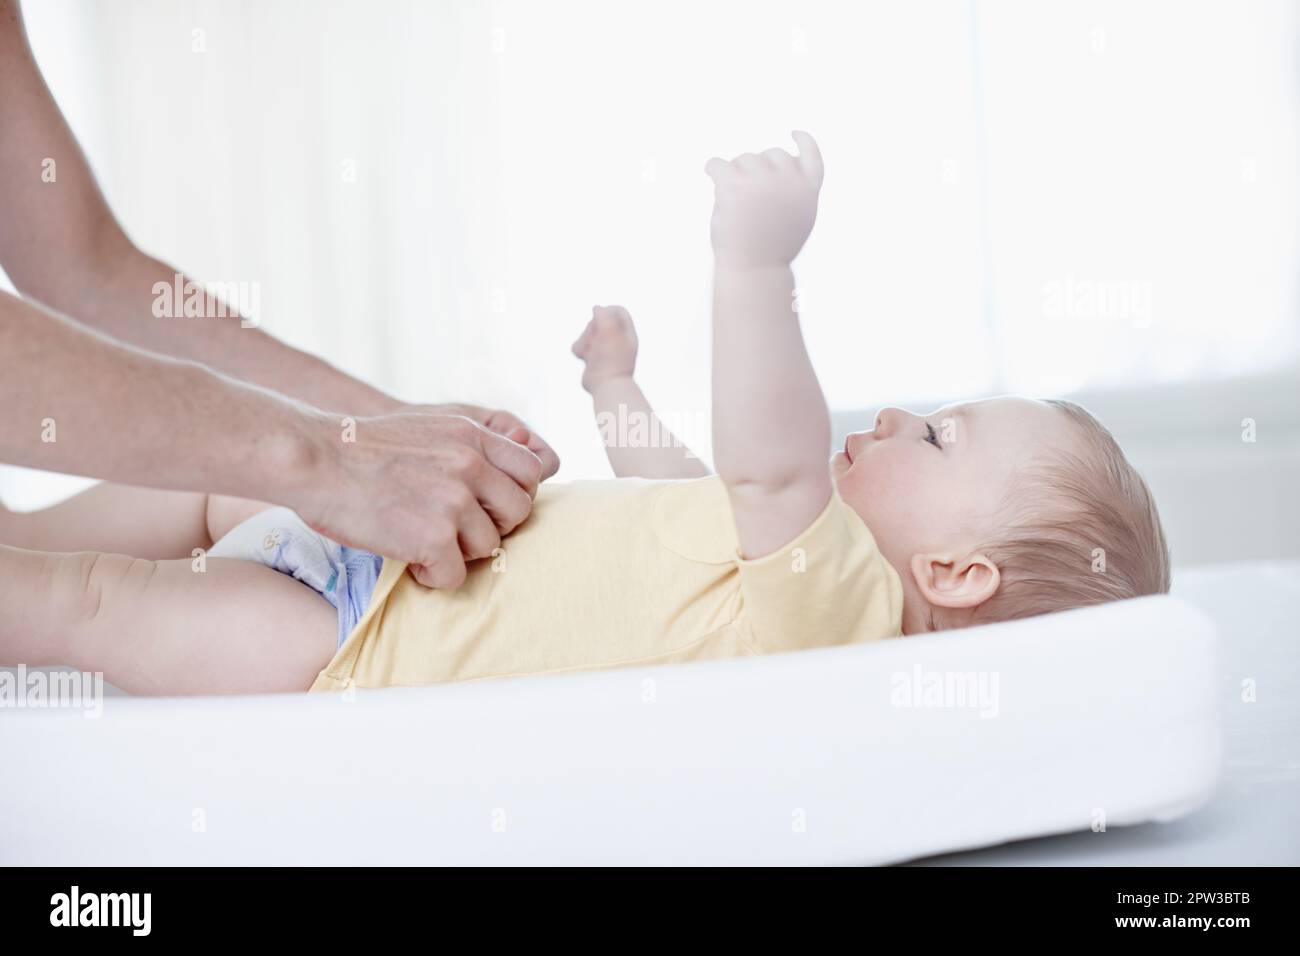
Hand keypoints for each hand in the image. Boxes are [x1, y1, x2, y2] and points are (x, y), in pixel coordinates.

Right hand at [296, 411, 544, 588]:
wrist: (314, 459)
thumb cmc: (360, 449)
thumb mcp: (428, 428)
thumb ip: (467, 447)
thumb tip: (497, 478)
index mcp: (472, 435)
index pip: (532, 470)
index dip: (513, 494)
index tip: (486, 506)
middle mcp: (471, 464)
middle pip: (519, 511)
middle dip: (492, 527)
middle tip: (457, 531)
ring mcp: (454, 500)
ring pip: (490, 546)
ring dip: (460, 554)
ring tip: (426, 546)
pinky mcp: (434, 537)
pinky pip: (456, 575)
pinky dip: (435, 577)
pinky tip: (412, 563)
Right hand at [571, 305, 637, 392]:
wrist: (608, 387)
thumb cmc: (612, 360)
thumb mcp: (610, 332)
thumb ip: (604, 316)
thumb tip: (597, 308)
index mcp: (627, 333)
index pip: (618, 311)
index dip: (607, 311)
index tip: (600, 318)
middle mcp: (616, 340)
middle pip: (599, 320)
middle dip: (592, 328)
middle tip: (595, 339)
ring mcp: (603, 350)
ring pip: (587, 333)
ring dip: (584, 340)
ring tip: (590, 353)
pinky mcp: (592, 359)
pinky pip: (580, 346)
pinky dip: (580, 350)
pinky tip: (585, 359)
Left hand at [704, 130, 824, 268]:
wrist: (756, 270)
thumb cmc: (772, 250)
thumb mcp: (795, 221)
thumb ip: (794, 193)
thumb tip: (783, 165)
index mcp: (807, 188)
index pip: (810, 154)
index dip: (803, 141)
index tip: (793, 133)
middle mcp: (788, 179)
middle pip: (769, 155)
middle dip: (758, 170)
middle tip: (750, 200)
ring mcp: (762, 180)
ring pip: (744, 159)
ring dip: (736, 176)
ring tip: (737, 205)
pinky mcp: (735, 185)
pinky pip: (718, 164)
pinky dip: (712, 168)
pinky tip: (711, 174)